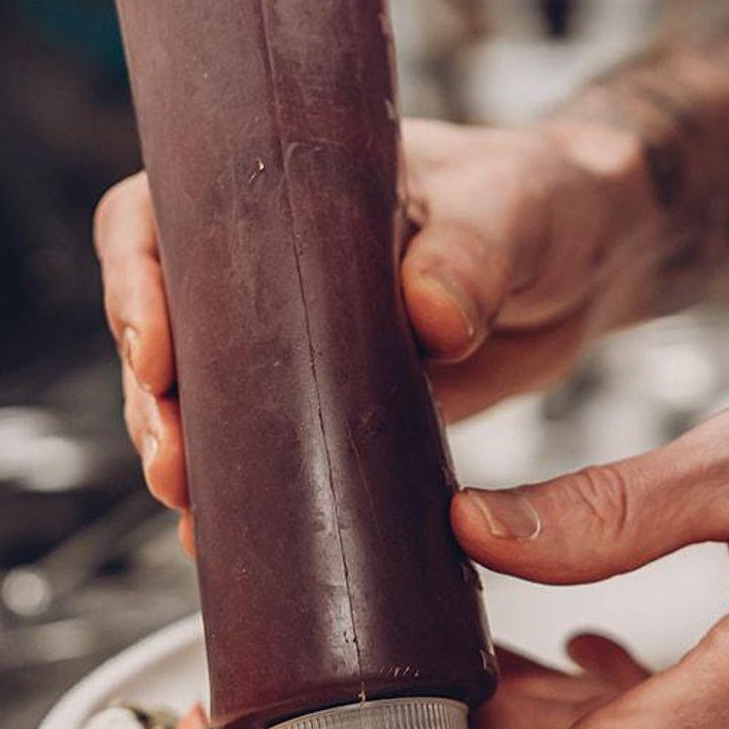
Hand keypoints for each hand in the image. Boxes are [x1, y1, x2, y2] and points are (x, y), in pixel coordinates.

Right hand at [95, 118, 650, 545]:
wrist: (592, 257)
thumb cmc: (542, 200)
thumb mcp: (511, 210)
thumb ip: (472, 254)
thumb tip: (427, 317)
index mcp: (282, 186)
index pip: (160, 219)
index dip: (135, 285)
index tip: (155, 356)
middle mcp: (269, 263)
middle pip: (166, 325)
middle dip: (153, 399)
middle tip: (173, 463)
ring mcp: (296, 339)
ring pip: (205, 396)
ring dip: (185, 453)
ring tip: (190, 508)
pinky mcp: (336, 402)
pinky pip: (269, 447)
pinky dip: (245, 493)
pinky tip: (222, 542)